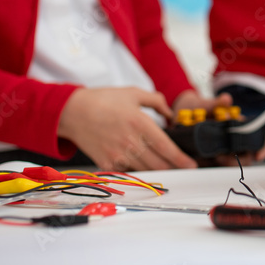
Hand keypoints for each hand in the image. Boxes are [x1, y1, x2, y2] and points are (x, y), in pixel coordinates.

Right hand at [58, 87, 196, 170]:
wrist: (73, 112)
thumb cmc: (104, 100)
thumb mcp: (133, 93)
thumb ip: (156, 101)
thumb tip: (170, 115)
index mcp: (140, 123)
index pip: (166, 147)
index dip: (181, 159)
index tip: (192, 165)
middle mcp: (130, 141)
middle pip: (159, 163)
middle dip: (173, 167)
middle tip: (182, 167)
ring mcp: (118, 154)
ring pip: (145, 170)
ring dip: (156, 169)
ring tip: (164, 165)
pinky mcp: (107, 163)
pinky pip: (128, 171)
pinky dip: (137, 169)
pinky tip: (140, 162)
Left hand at [172, 90, 264, 165]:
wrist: (178, 113)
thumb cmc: (195, 106)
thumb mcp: (203, 104)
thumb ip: (215, 103)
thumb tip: (227, 99)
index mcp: (237, 125)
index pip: (259, 136)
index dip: (263, 145)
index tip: (259, 154)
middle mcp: (233, 138)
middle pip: (248, 154)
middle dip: (240, 158)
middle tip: (223, 155)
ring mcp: (223, 148)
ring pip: (235, 162)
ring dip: (228, 162)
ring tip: (215, 156)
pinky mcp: (211, 156)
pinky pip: (218, 166)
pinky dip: (216, 165)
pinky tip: (207, 160)